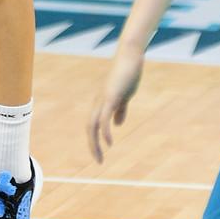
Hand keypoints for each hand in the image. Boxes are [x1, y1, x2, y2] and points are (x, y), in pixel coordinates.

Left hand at [87, 45, 143, 163]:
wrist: (130, 56)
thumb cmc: (127, 73)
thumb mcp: (124, 95)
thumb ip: (120, 109)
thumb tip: (117, 124)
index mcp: (101, 102)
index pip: (93, 124)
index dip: (94, 139)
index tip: (100, 154)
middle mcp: (98, 101)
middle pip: (89, 127)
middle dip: (92, 145)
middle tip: (99, 162)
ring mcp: (103, 99)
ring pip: (93, 124)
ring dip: (95, 143)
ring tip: (100, 157)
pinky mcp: (111, 96)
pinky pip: (104, 117)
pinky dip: (104, 131)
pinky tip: (109, 142)